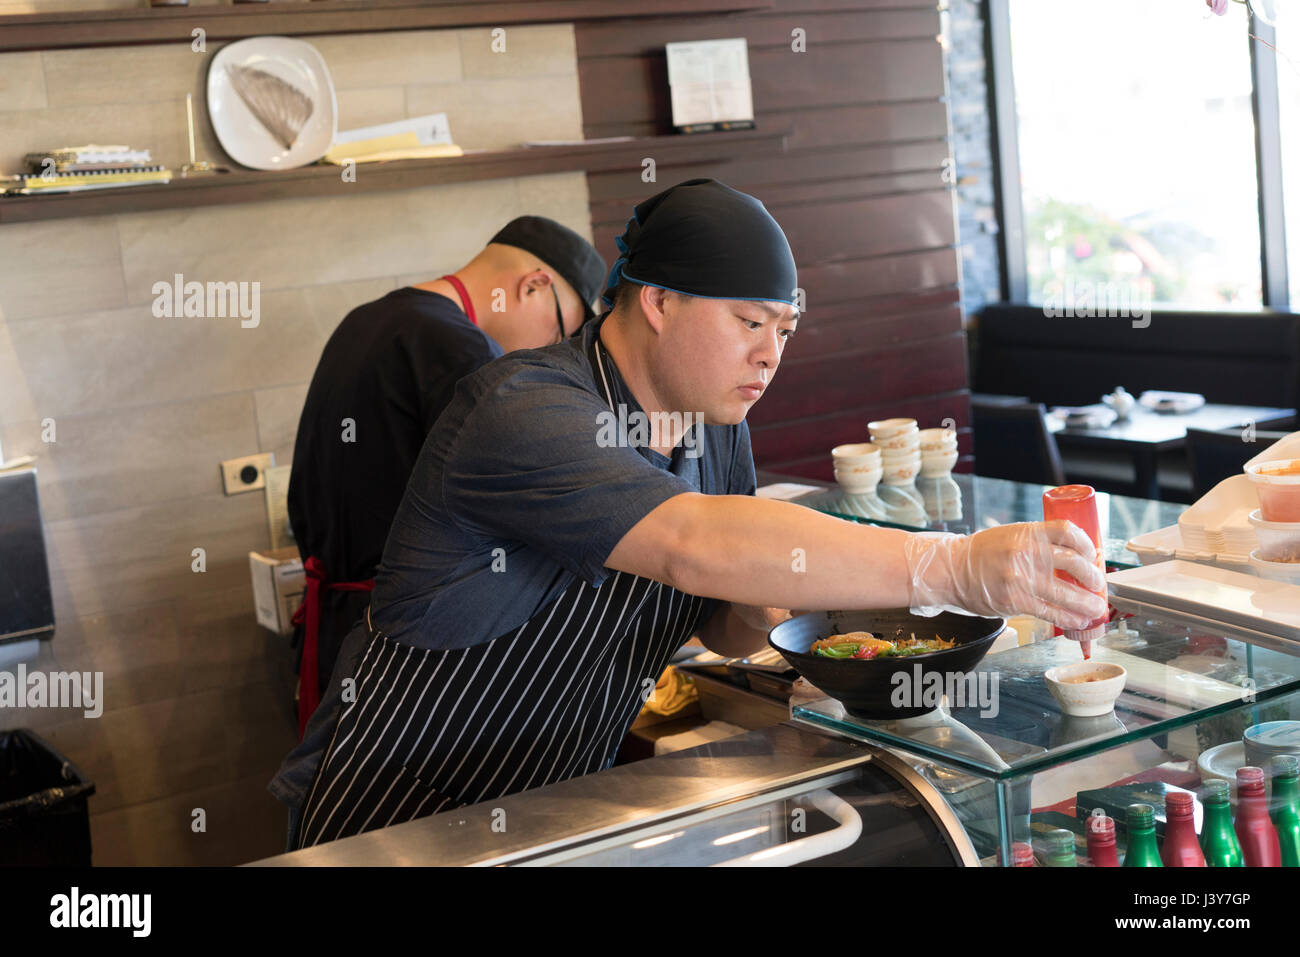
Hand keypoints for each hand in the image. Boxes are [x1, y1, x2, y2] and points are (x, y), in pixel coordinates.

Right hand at [903, 521, 1108, 629]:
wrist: (951, 570)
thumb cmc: (982, 554)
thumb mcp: (1010, 536)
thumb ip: (1037, 543)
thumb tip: (1073, 558)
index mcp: (1026, 532)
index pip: (1067, 531)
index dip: (1087, 544)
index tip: (1093, 554)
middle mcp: (1025, 553)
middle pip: (1073, 563)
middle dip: (1092, 577)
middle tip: (1097, 584)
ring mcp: (1020, 578)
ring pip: (1066, 593)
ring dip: (1086, 603)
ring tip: (1095, 608)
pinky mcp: (1014, 600)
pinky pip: (1049, 612)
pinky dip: (1068, 618)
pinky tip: (1077, 621)